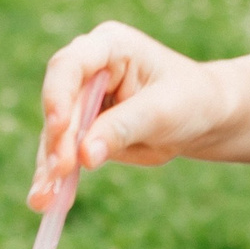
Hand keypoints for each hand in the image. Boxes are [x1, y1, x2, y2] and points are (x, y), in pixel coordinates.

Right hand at [29, 21, 229, 209]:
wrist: (205, 118)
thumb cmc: (191, 100)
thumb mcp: (164, 110)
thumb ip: (125, 127)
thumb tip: (86, 155)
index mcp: (110, 46)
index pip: (70, 64)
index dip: (58, 94)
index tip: (59, 127)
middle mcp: (88, 70)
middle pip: (60, 105)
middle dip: (57, 142)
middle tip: (59, 173)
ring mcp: (81, 101)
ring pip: (54, 135)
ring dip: (48, 168)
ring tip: (44, 200)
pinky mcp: (82, 131)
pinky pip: (62, 155)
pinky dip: (56, 179)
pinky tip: (46, 202)